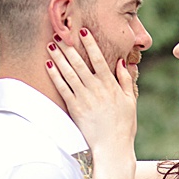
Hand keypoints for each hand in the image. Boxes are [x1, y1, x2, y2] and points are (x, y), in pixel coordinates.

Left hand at [47, 29, 136, 159]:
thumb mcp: (130, 100)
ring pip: (69, 73)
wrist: (112, 147)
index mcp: (111, 85)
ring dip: (59, 57)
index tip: (83, 31)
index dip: (90, 44)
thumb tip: (121, 61)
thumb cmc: (123, 125)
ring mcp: (84, 98)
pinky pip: (63, 89)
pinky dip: (55, 76)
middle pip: (80, 63)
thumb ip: (126, 80)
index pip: (99, 59)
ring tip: (51, 45)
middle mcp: (96, 89)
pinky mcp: (75, 109)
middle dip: (69, 47)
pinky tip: (48, 65)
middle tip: (60, 33)